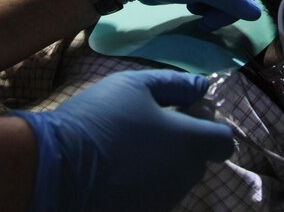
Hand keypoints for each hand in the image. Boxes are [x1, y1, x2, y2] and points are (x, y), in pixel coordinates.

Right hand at [12, 70, 232, 211]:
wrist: (60, 165)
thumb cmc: (103, 117)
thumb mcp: (137, 85)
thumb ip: (176, 84)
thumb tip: (202, 87)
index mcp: (191, 143)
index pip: (224, 141)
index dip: (211, 124)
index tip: (187, 111)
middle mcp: (185, 177)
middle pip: (198, 159)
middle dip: (185, 141)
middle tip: (153, 122)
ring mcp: (165, 199)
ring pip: (176, 176)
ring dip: (165, 161)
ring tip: (131, 145)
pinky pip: (155, 191)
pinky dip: (146, 178)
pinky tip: (120, 166)